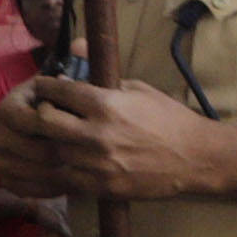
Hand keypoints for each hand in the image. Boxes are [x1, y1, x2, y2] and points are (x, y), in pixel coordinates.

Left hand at [0, 75, 216, 203]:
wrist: (194, 158)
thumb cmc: (167, 119)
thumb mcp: (137, 88)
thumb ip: (103, 74)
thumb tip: (75, 49)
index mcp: (106, 104)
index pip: (59, 91)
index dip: (46, 87)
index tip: (43, 86)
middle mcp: (97, 134)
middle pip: (45, 121)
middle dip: (41, 113)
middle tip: (46, 110)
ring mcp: (98, 164)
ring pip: (54, 151)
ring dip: (53, 141)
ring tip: (58, 135)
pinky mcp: (102, 187)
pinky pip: (68, 176)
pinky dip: (66, 166)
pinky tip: (72, 158)